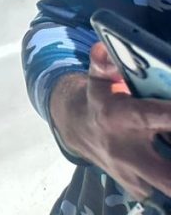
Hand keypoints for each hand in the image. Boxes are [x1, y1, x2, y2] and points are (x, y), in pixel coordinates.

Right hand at [49, 41, 170, 201]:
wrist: (77, 129)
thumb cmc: (99, 99)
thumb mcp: (99, 78)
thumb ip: (104, 63)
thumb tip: (104, 48)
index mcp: (120, 118)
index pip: (154, 116)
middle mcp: (127, 152)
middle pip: (168, 177)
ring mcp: (132, 176)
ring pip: (166, 188)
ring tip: (168, 144)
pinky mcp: (138, 190)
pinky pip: (162, 191)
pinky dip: (167, 178)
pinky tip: (166, 156)